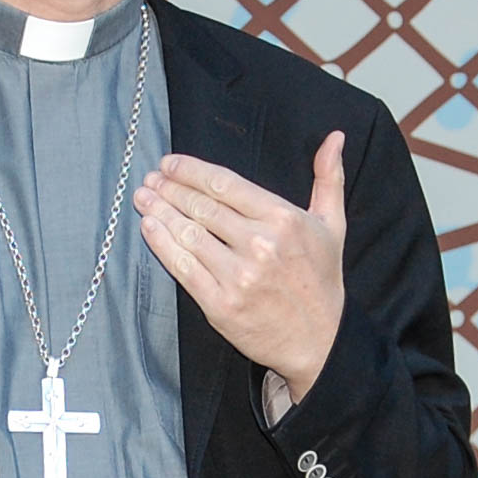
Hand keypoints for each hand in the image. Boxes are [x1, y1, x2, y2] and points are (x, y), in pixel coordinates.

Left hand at [133, 130, 346, 400]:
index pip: (224, 184)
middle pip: (202, 207)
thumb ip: (329, 178)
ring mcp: (238, 277)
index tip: (169, 163)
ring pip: (188, 235)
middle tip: (150, 178)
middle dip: (170, 188)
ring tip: (143, 197)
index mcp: (283, 219)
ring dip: (160, 212)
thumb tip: (335, 137)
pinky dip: (162, 244)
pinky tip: (149, 228)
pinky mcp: (220, 305)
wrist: (319, 341)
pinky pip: (183, 268)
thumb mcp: (333, 224)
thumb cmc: (321, 278)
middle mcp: (260, 244)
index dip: (191, 170)